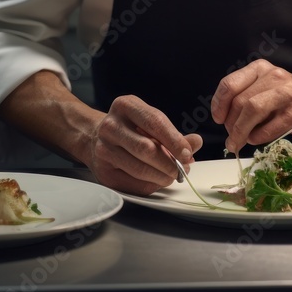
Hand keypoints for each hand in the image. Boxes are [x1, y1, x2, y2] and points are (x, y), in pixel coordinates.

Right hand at [87, 94, 202, 194]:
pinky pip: (133, 184)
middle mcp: (111, 126)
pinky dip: (150, 185)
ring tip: (172, 175)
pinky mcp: (103, 171)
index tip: (188, 154)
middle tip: (182, 169)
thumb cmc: (130, 129)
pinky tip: (156, 180)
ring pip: (140, 169)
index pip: (154, 122)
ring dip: (162, 176)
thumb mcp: (150, 122)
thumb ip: (174, 134)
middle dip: (170, 163)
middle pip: (147, 149)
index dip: (174, 140)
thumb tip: (196, 142)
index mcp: (125, 106)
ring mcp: (103, 149)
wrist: (95, 137)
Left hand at [210, 59, 291, 154]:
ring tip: (237, 142)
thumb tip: (223, 119)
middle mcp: (273, 76)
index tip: (218, 118)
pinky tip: (255, 139)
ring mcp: (287, 94)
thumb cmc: (284, 95)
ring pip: (253, 110)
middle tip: (230, 136)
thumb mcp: (262, 85)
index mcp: (259, 68)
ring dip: (240, 132)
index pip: (230, 84)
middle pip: (240, 101)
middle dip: (231, 123)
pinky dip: (257, 137)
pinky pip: (269, 128)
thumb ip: (243, 95)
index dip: (219, 104)